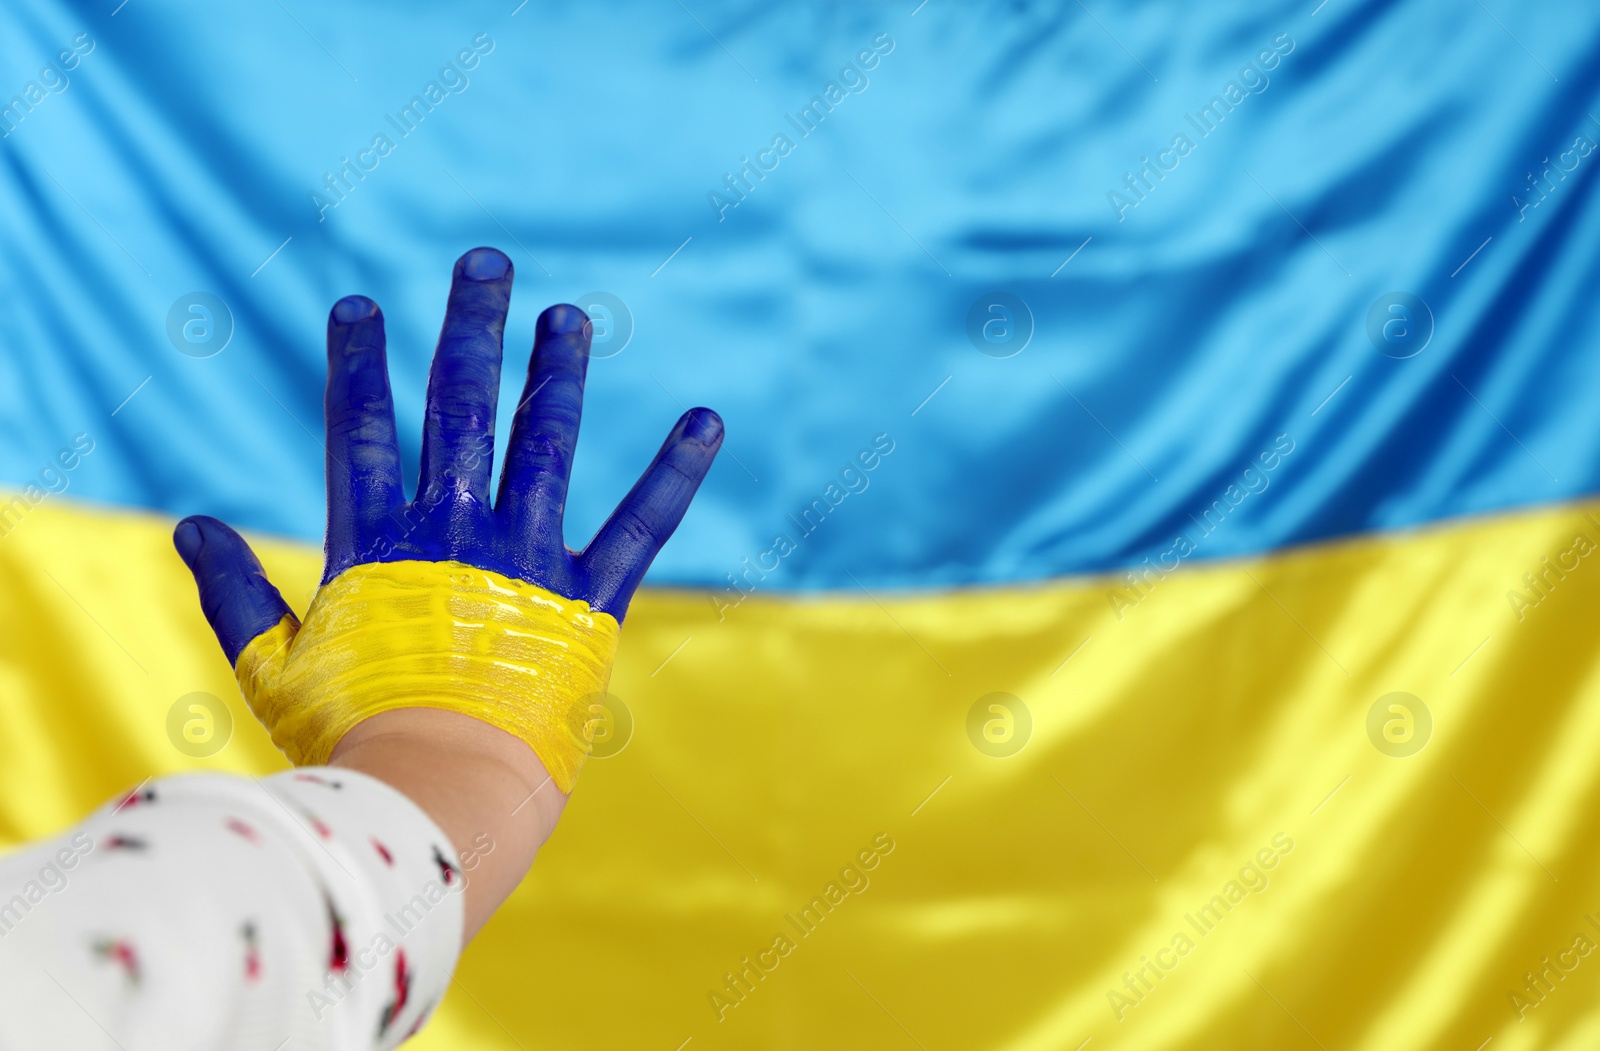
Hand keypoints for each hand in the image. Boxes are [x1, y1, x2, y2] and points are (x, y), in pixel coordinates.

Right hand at [172, 247, 721, 941]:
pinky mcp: (586, 601)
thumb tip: (188, 529)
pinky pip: (640, 525)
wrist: (439, 797)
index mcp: (374, 545)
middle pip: (461, 407)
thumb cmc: (352, 743)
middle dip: (470, 329)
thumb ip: (231, 593)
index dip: (359, 365)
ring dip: (556, 374)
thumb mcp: (268, 669)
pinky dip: (674, 472)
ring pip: (544, 443)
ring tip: (568, 316)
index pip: (362, 431)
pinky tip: (706, 421)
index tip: (358, 308)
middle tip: (484, 263)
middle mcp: (453, 532)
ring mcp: (524, 560)